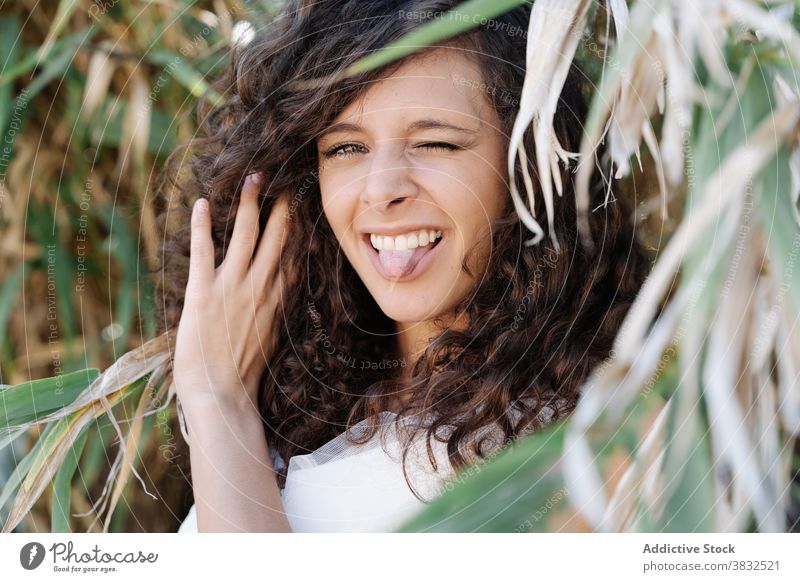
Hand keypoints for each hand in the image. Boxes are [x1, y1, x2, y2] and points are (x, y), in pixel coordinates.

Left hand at [173, 172, 288, 412]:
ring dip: (248, 202)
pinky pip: (203, 251)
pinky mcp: (203, 292)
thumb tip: (276, 295)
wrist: (221, 396)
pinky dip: (202, 225)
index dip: (296, 227)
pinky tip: (201, 203)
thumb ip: (273, 311)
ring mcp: (233, 288)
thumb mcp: (270, 339)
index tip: (299, 205)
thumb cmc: (243, 375)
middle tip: (281, 179)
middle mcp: (260, 287)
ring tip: (252, 177)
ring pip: (245, 234)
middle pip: (276, 236)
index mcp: (277, 300)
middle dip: (279, 204)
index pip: (290, 254)